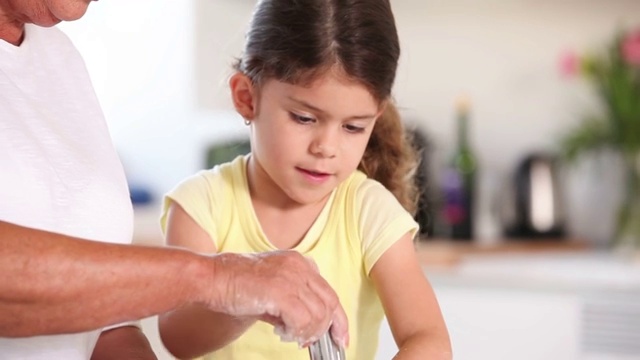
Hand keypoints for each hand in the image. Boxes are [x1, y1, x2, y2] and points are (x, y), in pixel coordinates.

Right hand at [206, 251, 348, 346]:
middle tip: (315, 344)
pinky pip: (303, 319)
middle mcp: (298, 265)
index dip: (337, 317)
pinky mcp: (280, 290)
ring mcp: (290, 276)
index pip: (329, 291)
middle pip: (330, 302)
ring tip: (292, 337)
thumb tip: (306, 330)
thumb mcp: (271, 287)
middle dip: (328, 328)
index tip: (339, 337)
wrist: (210, 278)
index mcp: (298, 261)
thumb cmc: (234, 284)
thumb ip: (292, 302)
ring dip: (309, 332)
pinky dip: (298, 332)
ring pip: (318, 313)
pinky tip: (283, 333)